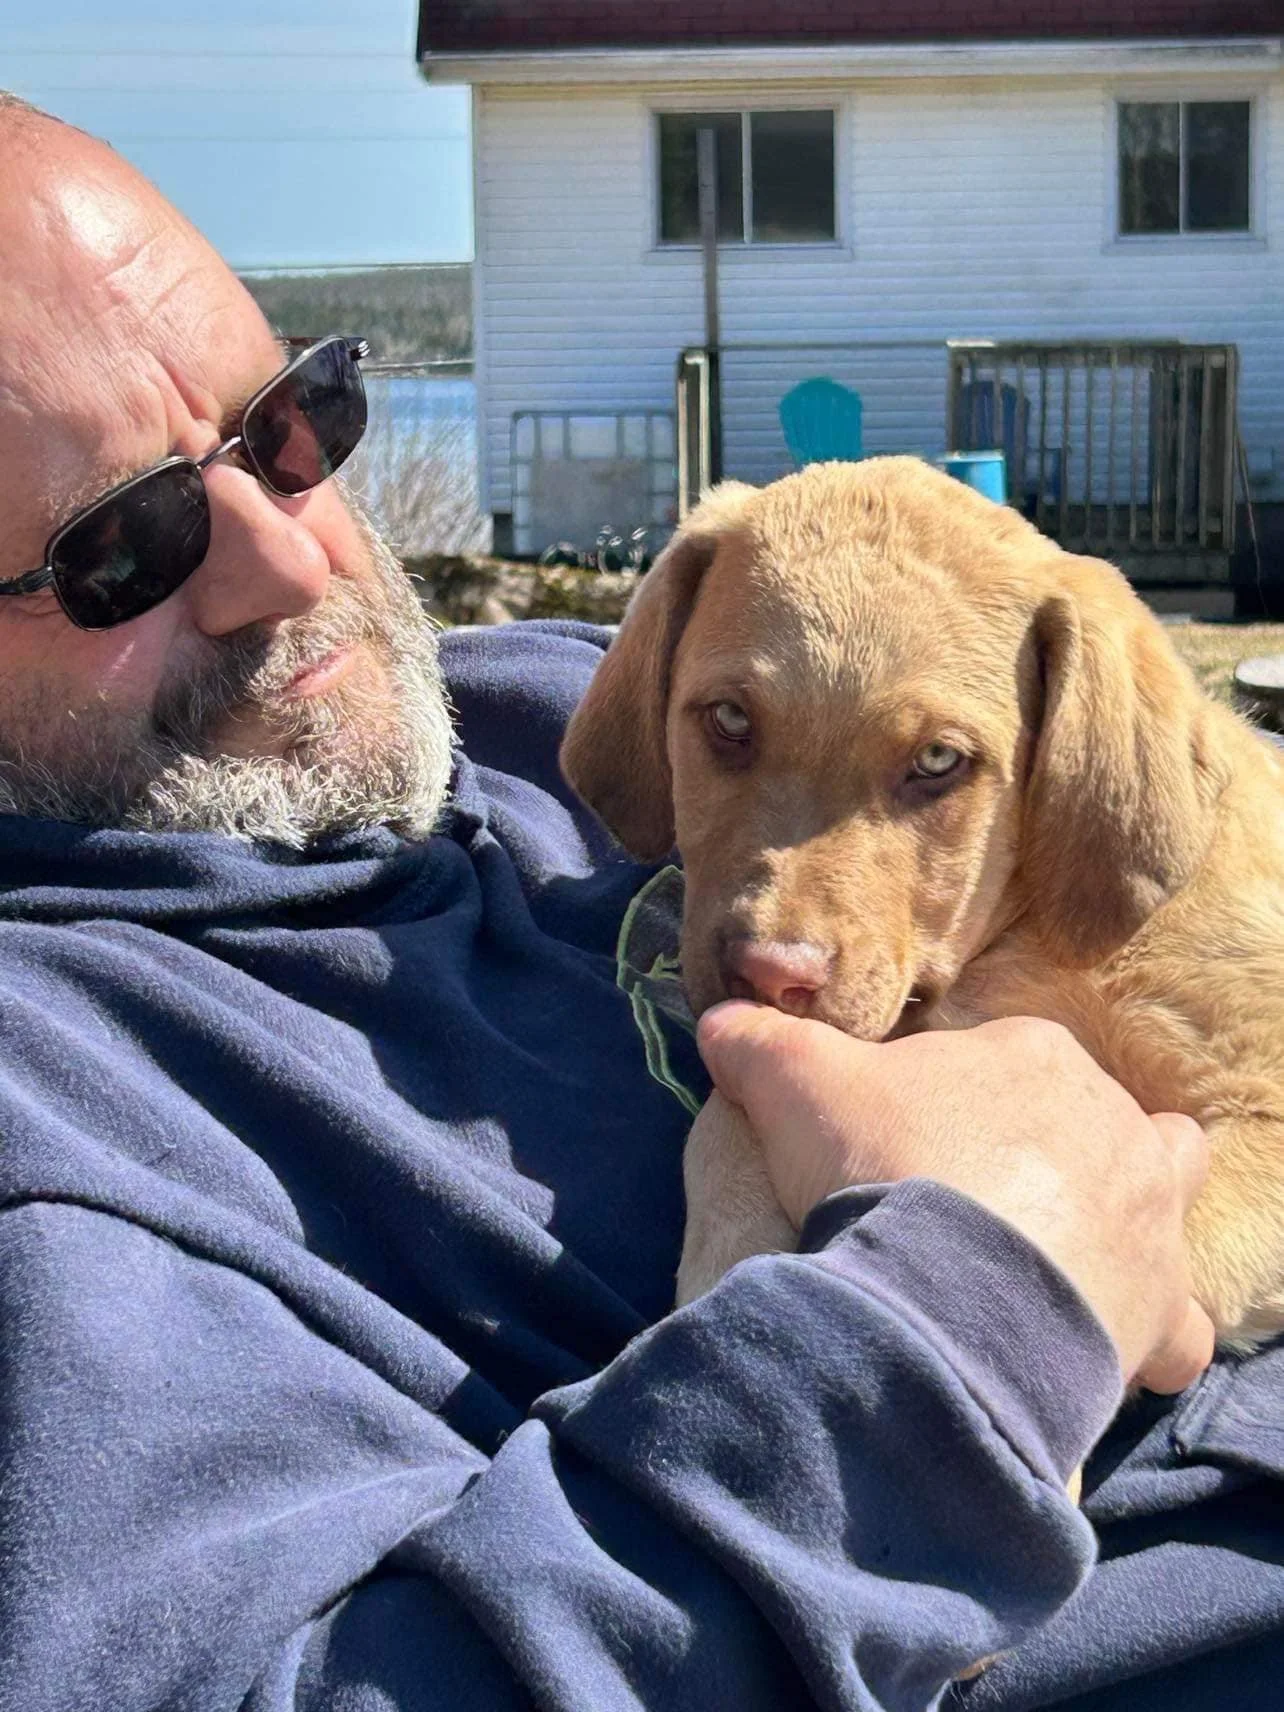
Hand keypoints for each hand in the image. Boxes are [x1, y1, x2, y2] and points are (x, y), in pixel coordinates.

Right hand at [697, 1005, 1214, 1393]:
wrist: (945, 1291)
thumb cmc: (881, 1167)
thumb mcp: (795, 1083)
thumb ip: (757, 1042)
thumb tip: (718, 1021)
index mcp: (1032, 1055)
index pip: (999, 1059)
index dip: (953, 1098)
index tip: (909, 1142)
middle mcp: (1110, 1120)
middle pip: (1089, 1120)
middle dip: (1050, 1151)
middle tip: (979, 1198)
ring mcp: (1147, 1212)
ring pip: (1162, 1195)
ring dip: (1126, 1220)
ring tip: (1061, 1256)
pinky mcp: (1160, 1304)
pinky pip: (1176, 1320)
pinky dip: (1148, 1333)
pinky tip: (1100, 1347)